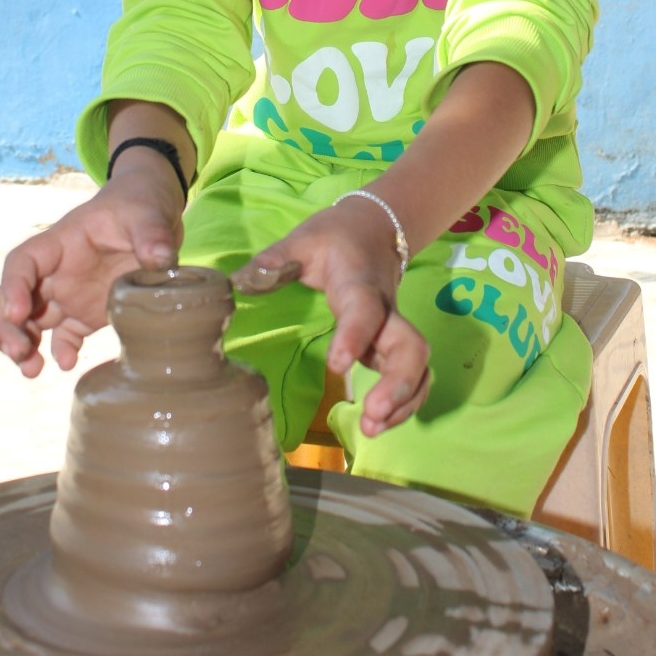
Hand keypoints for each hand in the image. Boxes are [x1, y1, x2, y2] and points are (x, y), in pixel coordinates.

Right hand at [0, 162, 184, 376]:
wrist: (156, 215)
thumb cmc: (141, 204)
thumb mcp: (148, 212)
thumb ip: (151, 234)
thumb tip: (161, 260)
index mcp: (61, 242)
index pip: (22, 262)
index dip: (13, 286)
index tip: (18, 312)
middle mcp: (56, 271)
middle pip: (11, 297)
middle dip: (5, 326)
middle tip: (19, 353)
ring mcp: (69, 294)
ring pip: (29, 322)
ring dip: (23, 345)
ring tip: (32, 371)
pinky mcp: (87, 313)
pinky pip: (64, 336)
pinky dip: (61, 351)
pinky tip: (67, 364)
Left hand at [232, 200, 429, 437]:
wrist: (374, 227)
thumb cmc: (334, 236)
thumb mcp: (302, 239)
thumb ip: (274, 261)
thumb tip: (238, 283)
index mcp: (359, 284)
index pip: (364, 310)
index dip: (355, 336)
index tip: (336, 365)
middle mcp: (386, 311)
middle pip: (411, 347)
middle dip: (398, 384)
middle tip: (371, 414)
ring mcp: (393, 329)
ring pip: (417, 367)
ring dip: (403, 401)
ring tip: (372, 428)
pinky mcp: (392, 345)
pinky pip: (412, 375)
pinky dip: (404, 403)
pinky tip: (379, 423)